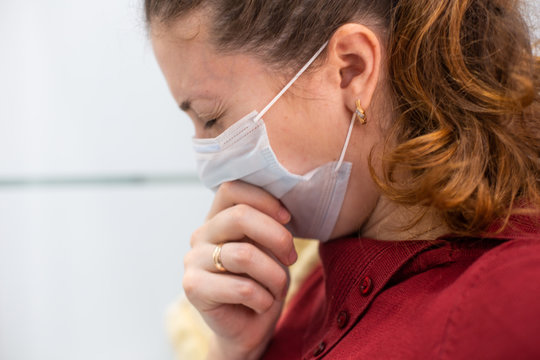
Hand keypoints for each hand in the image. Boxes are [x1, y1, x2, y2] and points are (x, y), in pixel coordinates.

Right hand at [183, 181, 296, 359]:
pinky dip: (264, 298)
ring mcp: (193, 260)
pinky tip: (262, 304)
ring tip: (277, 288)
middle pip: (239, 216)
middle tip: (292, 257)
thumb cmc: (262, 283)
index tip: (287, 218)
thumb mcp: (270, 249)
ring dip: (274, 275)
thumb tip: (282, 213)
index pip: (233, 189)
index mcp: (218, 218)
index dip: (264, 200)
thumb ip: (268, 226)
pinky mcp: (192, 287)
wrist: (246, 327)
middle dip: (277, 236)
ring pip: (245, 255)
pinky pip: (242, 287)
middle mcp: (201, 234)